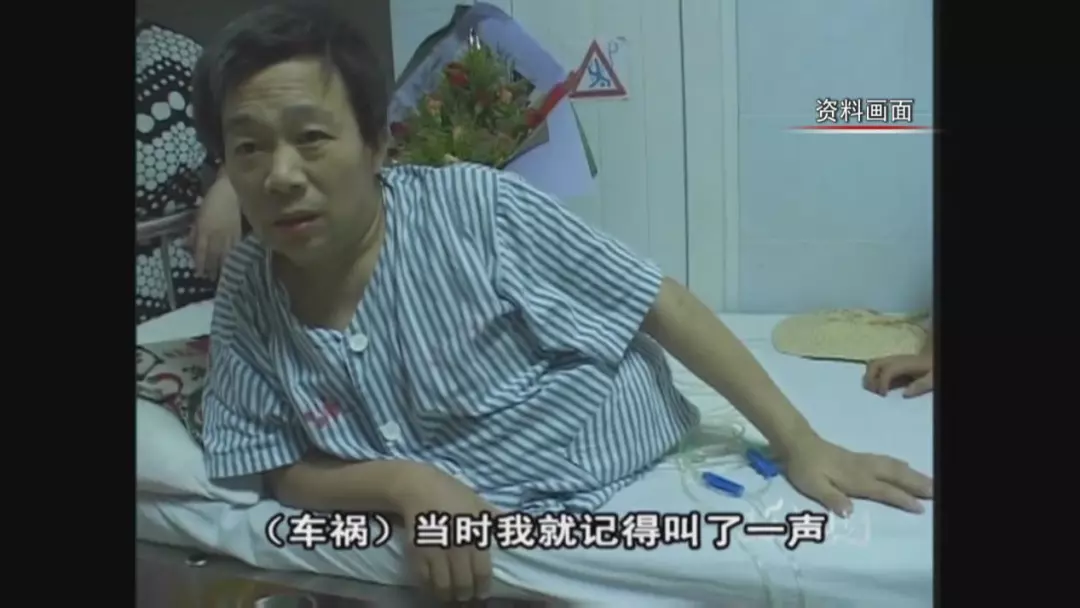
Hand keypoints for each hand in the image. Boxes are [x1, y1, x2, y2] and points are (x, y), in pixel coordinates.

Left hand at [187, 175, 240, 279]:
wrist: (231, 192)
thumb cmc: (212, 201)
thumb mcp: (198, 216)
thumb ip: (194, 231)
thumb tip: (188, 245)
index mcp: (204, 229)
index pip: (201, 251)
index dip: (199, 263)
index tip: (198, 274)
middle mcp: (216, 235)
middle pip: (213, 256)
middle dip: (211, 268)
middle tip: (210, 279)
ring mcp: (229, 235)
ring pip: (225, 254)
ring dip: (223, 266)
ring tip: (222, 276)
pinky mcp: (240, 233)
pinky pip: (236, 248)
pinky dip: (234, 258)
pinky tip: (234, 264)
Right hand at [397, 466, 496, 601]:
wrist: (420, 488)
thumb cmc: (453, 495)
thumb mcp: (480, 503)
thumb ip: (498, 519)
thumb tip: (525, 525)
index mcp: (475, 536)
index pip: (482, 573)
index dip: (483, 588)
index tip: (482, 594)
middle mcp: (457, 547)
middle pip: (463, 584)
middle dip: (465, 595)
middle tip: (466, 596)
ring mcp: (435, 551)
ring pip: (442, 587)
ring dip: (447, 595)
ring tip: (450, 595)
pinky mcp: (416, 553)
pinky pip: (424, 580)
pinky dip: (429, 587)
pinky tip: (433, 586)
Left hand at [781, 434, 932, 515]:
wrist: (797, 443)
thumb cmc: (804, 468)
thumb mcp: (812, 485)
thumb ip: (831, 498)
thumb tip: (850, 512)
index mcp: (854, 478)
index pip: (882, 490)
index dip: (901, 498)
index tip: (920, 507)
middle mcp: (863, 468)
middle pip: (894, 475)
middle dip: (916, 483)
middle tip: (936, 491)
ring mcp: (862, 461)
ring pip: (892, 466)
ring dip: (912, 474)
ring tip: (929, 481)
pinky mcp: (858, 457)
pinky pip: (886, 460)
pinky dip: (899, 465)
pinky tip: (905, 466)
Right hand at [863, 354, 932, 397]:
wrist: (933, 357)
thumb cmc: (932, 368)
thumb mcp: (932, 378)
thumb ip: (920, 385)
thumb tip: (905, 394)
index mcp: (904, 363)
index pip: (887, 371)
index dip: (881, 383)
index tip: (883, 395)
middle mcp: (895, 359)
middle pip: (874, 364)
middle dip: (869, 378)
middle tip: (873, 392)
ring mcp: (892, 359)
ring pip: (872, 363)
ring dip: (868, 376)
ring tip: (873, 390)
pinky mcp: (891, 362)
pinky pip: (876, 366)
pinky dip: (872, 375)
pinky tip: (878, 385)